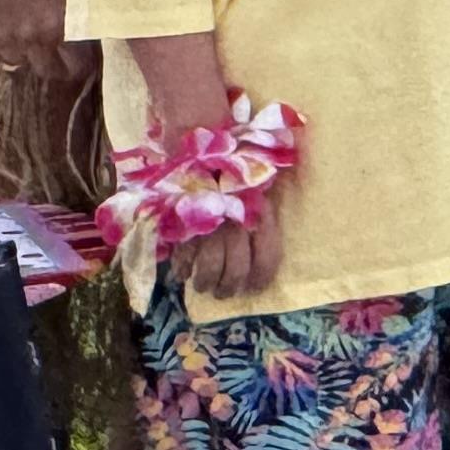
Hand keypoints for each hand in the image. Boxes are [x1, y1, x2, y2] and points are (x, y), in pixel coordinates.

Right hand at [0, 0, 82, 85]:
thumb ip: (77, 13)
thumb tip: (89, 32)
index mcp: (60, 25)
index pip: (78, 65)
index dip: (82, 65)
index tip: (83, 62)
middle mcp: (33, 39)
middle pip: (48, 72)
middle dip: (57, 67)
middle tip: (59, 57)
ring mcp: (5, 41)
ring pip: (21, 64)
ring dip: (27, 54)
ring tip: (29, 35)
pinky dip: (4, 47)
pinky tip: (8, 28)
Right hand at [171, 182, 284, 301]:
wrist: (201, 157)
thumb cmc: (233, 182)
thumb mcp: (257, 197)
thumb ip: (263, 226)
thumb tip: (262, 265)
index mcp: (259, 216)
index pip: (267, 257)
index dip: (261, 279)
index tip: (253, 288)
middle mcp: (236, 224)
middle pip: (236, 270)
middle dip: (229, 288)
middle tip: (223, 292)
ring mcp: (208, 227)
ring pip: (209, 271)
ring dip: (205, 284)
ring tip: (203, 286)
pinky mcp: (182, 228)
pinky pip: (182, 260)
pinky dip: (182, 271)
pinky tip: (183, 273)